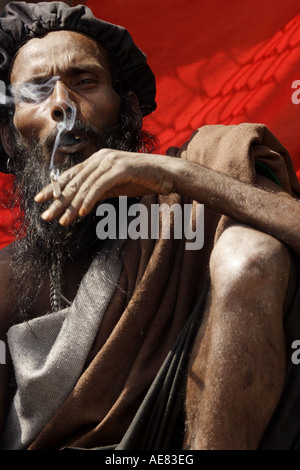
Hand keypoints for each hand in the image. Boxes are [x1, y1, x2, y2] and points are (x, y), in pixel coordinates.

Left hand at [34, 148, 174, 225]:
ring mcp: (110, 161)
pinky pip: (100, 186)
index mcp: (97, 159)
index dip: (54, 188)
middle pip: (74, 181)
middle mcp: (100, 157)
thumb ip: (97, 191)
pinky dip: (90, 200)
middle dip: (58, 200)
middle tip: (45, 216)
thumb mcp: (114, 186)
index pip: (70, 174)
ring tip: (62, 220)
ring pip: (85, 185)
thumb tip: (81, 204)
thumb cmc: (141, 180)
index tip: (40, 200)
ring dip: (72, 205)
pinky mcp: (120, 168)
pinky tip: (82, 213)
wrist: (165, 173)